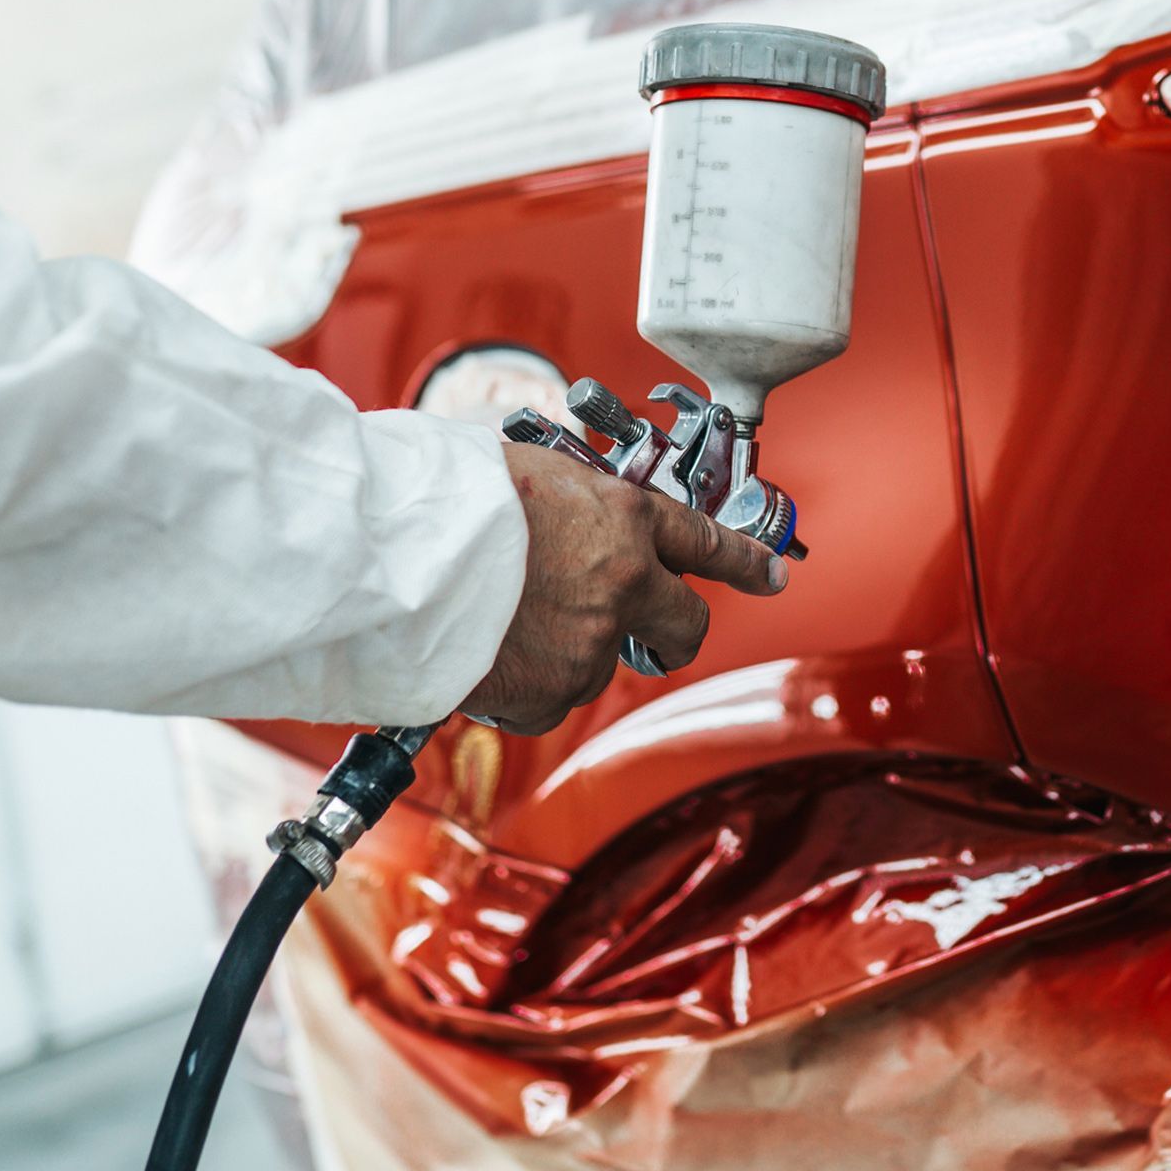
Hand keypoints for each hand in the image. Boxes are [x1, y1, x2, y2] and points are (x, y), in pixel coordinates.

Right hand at [461, 443, 786, 734]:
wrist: (400, 558)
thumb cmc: (452, 499)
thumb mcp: (534, 471)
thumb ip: (575, 503)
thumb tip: (576, 520)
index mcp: (624, 519)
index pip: (705, 542)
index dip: (744, 561)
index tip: (770, 574)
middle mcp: (624, 585)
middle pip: (686, 624)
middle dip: (677, 630)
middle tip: (654, 632)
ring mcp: (590, 646)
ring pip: (599, 661)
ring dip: (566, 648)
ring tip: (502, 617)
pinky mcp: (550, 694)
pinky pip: (548, 699)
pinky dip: (524, 685)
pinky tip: (486, 651)